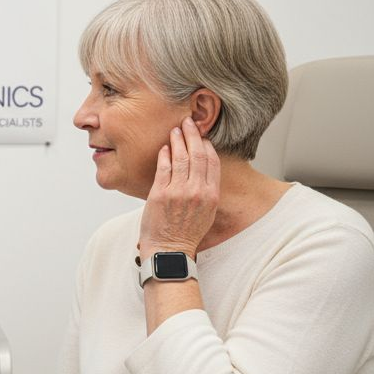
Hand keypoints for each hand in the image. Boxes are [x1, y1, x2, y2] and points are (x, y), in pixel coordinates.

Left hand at [139, 117, 219, 259]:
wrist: (169, 251)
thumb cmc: (186, 234)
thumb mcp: (206, 213)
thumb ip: (206, 191)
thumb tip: (202, 172)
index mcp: (211, 195)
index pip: (213, 162)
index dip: (207, 145)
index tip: (203, 137)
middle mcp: (197, 191)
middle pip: (198, 154)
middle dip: (193, 135)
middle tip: (188, 123)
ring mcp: (178, 192)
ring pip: (181, 157)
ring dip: (178, 140)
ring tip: (175, 130)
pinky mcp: (160, 193)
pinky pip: (164, 168)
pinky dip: (164, 155)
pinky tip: (164, 148)